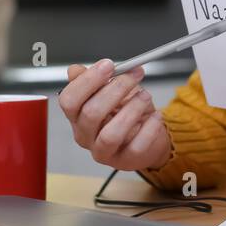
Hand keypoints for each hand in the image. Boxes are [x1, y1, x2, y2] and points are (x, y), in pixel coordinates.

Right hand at [58, 60, 173, 171]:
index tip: (108, 65)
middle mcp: (85, 136)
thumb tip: (74, 70)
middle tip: (133, 76)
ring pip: (111, 133)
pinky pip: (136, 146)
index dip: (87, 81)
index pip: (69, 100)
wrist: (147, 135)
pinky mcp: (125, 161)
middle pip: (91, 114)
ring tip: (145, 96)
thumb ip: (93, 81)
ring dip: (131, 109)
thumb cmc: (125, 111)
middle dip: (115, 90)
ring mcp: (103, 152)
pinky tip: (155, 115)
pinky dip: (149, 128)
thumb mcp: (109, 91)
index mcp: (76, 116)